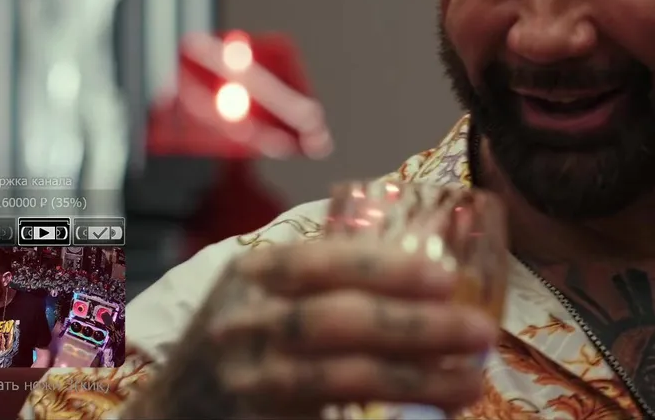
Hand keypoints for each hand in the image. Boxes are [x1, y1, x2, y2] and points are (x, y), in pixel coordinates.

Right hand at [124, 240, 498, 419]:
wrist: (174, 409)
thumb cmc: (239, 335)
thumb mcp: (263, 288)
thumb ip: (322, 272)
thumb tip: (425, 251)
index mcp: (253, 275)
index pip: (319, 263)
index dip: (385, 269)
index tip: (447, 278)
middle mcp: (245, 327)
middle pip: (338, 323)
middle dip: (417, 327)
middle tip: (480, 332)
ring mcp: (251, 382)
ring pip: (342, 378)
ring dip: (416, 381)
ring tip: (470, 382)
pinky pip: (333, 418)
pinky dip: (387, 418)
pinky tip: (431, 418)